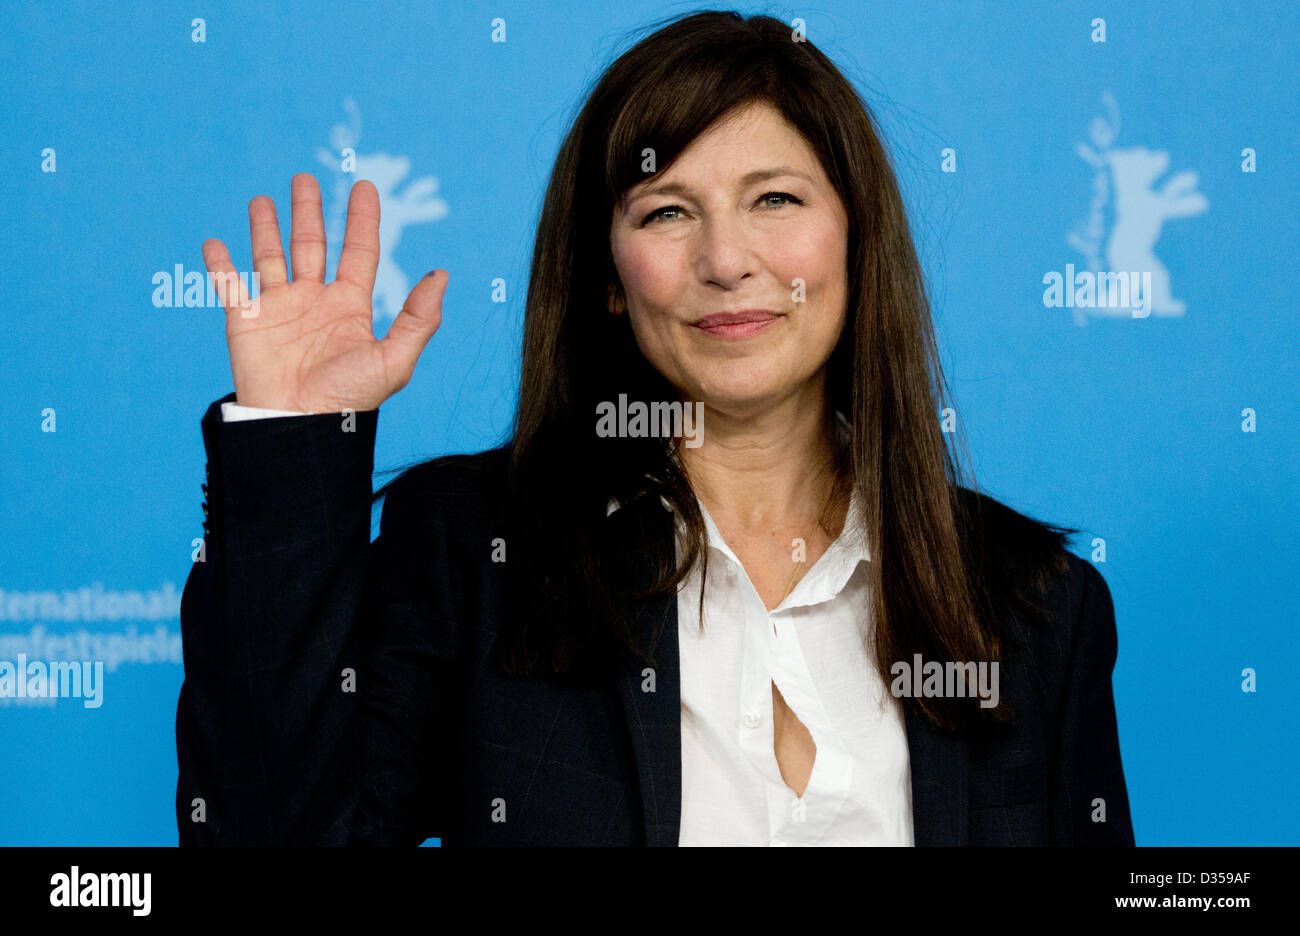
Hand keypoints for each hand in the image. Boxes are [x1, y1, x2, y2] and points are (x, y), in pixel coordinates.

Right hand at [202, 173, 446, 412]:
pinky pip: (229, 286)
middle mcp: (314, 302)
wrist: (301, 426)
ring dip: (265, 227)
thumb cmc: (350, 400)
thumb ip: (419, 318)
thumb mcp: (395, 360)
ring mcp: (279, 309)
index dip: (363, 219)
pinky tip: (214, 242)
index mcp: (350, 307)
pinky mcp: (245, 322)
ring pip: (270, 256)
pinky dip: (219, 265)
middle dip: (308, 211)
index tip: (364, 185)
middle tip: (305, 178)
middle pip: (312, 245)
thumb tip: (442, 275)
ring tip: (263, 199)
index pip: (359, 251)